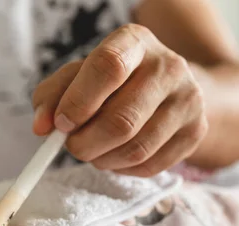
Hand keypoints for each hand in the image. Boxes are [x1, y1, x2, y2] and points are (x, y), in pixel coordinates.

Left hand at [32, 24, 207, 176]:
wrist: (166, 88)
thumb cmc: (109, 83)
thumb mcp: (75, 78)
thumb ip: (51, 98)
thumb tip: (42, 128)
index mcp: (134, 42)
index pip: (109, 67)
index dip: (79, 102)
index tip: (61, 124)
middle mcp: (168, 66)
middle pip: (122, 120)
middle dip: (85, 143)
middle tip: (72, 146)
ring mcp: (189, 99)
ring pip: (136, 148)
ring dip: (102, 160)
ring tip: (93, 151)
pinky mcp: (196, 131)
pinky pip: (150, 165)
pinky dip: (123, 169)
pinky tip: (115, 156)